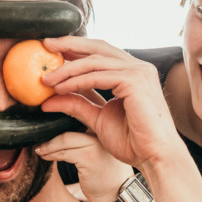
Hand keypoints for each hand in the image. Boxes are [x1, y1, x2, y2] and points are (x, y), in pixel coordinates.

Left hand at [40, 37, 181, 168]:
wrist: (155, 156)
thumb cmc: (133, 141)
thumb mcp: (97, 119)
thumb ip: (76, 105)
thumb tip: (48, 99)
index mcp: (132, 73)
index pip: (100, 53)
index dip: (75, 49)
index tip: (51, 51)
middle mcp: (137, 67)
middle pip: (97, 47)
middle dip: (69, 44)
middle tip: (45, 45)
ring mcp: (138, 72)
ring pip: (94, 61)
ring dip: (67, 69)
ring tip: (46, 79)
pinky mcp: (135, 81)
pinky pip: (98, 76)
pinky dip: (76, 81)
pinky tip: (60, 88)